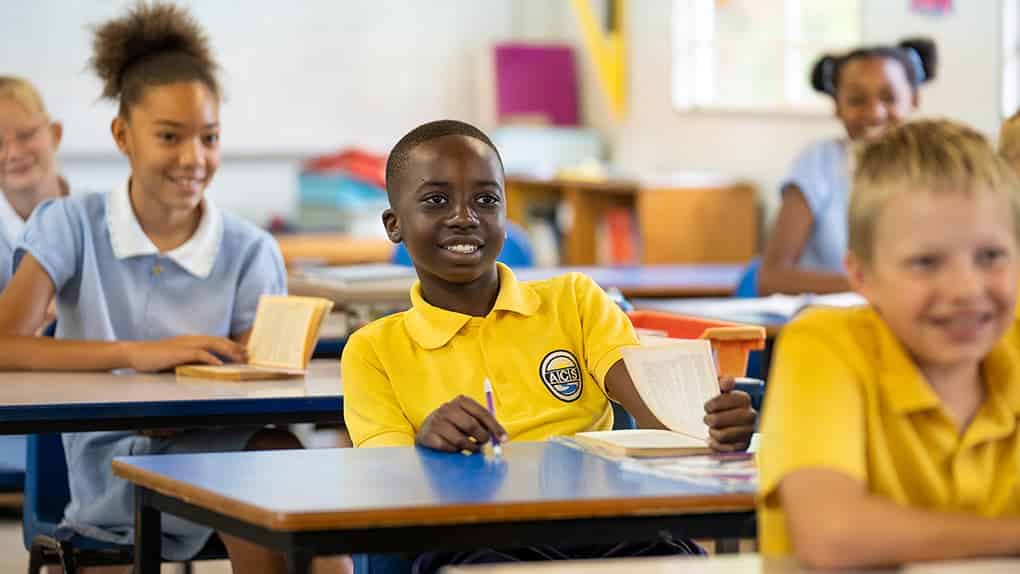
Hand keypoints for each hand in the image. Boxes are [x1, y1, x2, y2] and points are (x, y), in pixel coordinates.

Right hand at [124, 336, 247, 372]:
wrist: (136, 353)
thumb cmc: (155, 357)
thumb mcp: (178, 358)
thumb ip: (192, 360)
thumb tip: (207, 366)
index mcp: (192, 340)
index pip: (216, 340)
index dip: (230, 345)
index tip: (243, 351)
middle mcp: (191, 339)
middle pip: (218, 341)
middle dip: (235, 347)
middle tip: (248, 354)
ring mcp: (185, 344)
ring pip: (212, 345)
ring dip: (228, 351)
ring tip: (240, 358)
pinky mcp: (178, 352)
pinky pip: (198, 354)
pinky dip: (211, 358)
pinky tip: (220, 364)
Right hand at [416, 395, 507, 452]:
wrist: (427, 428)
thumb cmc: (454, 423)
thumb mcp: (468, 417)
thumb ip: (484, 424)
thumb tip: (501, 437)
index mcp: (462, 401)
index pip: (482, 413)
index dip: (495, 428)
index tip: (504, 439)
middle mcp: (448, 408)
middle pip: (471, 426)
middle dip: (482, 438)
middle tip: (484, 444)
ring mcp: (437, 422)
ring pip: (460, 440)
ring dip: (470, 447)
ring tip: (472, 448)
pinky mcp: (428, 435)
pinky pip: (448, 448)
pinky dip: (455, 451)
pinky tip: (455, 448)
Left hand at [703, 376, 756, 451]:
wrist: (739, 421)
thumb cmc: (727, 405)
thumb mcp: (725, 391)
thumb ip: (724, 383)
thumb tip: (726, 382)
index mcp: (744, 399)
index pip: (725, 400)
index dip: (712, 404)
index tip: (707, 407)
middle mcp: (750, 415)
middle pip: (719, 419)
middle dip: (709, 419)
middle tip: (707, 419)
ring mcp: (748, 432)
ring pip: (722, 435)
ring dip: (713, 432)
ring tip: (712, 429)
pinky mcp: (744, 446)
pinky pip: (725, 448)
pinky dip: (716, 445)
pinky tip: (714, 440)